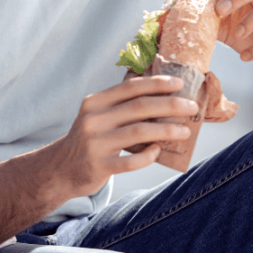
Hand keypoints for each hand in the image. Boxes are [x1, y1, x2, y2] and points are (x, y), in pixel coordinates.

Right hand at [49, 75, 198, 197]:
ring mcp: (95, 143)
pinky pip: (131, 161)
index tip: (180, 83)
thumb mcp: (97, 115)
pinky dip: (148, 155)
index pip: (131, 87)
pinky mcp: (98, 166)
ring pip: (139, 132)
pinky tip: (158, 151)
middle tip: (192, 107)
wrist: (61, 169)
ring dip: (166, 130)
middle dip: (170, 105)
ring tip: (185, 131)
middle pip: (139, 107)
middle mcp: (93, 119)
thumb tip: (161, 92)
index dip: (158, 83)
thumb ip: (121, 104)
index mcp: (95, 102)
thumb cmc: (90, 138)